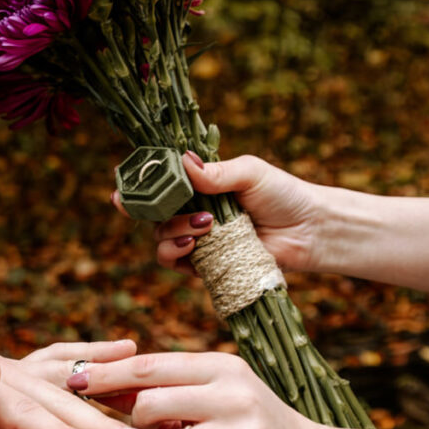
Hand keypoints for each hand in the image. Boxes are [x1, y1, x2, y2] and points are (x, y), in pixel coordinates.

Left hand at [0, 322, 151, 428]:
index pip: (23, 416)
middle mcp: (2, 372)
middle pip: (58, 402)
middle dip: (101, 425)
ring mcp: (11, 368)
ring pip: (68, 381)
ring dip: (109, 392)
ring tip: (150, 404)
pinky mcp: (14, 369)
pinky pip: (61, 363)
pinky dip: (91, 354)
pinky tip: (125, 348)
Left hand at [67, 351, 332, 428]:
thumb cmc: (254, 427)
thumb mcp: (221, 394)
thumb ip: (172, 388)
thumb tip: (106, 384)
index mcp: (223, 367)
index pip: (149, 366)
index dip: (106, 374)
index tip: (71, 380)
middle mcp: (231, 394)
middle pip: (147, 405)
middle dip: (141, 424)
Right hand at [116, 153, 322, 275]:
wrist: (309, 230)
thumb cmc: (283, 194)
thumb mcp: (250, 173)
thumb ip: (216, 172)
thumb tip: (182, 162)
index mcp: (199, 187)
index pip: (160, 187)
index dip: (137, 191)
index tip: (120, 192)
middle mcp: (193, 213)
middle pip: (154, 215)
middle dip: (157, 214)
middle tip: (186, 211)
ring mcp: (198, 240)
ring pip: (161, 240)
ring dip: (171, 235)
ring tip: (201, 230)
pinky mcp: (207, 266)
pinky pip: (177, 264)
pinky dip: (177, 255)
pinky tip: (194, 246)